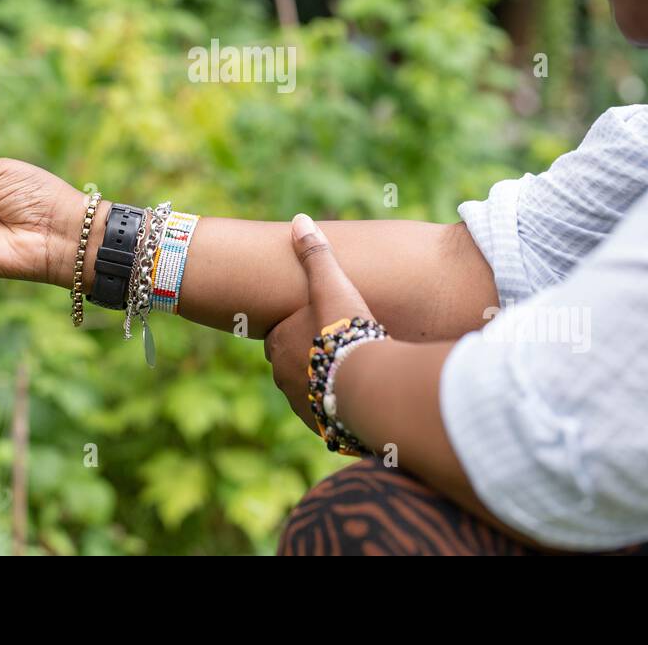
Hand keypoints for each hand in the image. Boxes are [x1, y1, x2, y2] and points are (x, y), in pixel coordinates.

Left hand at [264, 213, 378, 435]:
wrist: (368, 385)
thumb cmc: (346, 330)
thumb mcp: (332, 285)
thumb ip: (316, 254)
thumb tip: (300, 220)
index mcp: (279, 343)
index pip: (281, 334)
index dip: (301, 327)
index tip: (320, 323)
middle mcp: (283, 377)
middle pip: (293, 364)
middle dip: (310, 357)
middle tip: (337, 347)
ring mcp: (301, 405)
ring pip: (309, 391)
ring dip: (324, 383)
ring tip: (351, 373)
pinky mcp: (323, 428)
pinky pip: (327, 417)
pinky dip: (338, 408)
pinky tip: (359, 399)